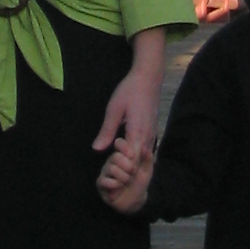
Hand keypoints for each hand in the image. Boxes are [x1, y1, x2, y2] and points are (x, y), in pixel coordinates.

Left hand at [92, 26, 167, 169]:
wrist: (148, 77)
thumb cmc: (130, 90)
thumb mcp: (114, 109)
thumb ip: (107, 131)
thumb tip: (96, 150)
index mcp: (137, 133)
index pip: (131, 162)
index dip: (121, 169)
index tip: (109, 169)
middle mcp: (148, 137)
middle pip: (138, 164)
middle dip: (125, 170)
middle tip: (110, 171)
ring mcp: (152, 135)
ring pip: (143, 158)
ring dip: (131, 164)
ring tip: (116, 166)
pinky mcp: (153, 132)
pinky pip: (145, 150)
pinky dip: (136, 156)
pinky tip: (126, 156)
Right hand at [98, 141, 153, 215]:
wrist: (136, 200)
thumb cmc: (139, 182)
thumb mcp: (147, 169)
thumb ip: (147, 158)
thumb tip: (143, 147)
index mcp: (123, 154)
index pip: (119, 143)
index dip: (125, 148)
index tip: (133, 156)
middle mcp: (112, 161)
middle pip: (115, 156)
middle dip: (128, 167)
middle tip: (133, 173)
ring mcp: (105, 171)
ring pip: (111, 168)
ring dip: (123, 178)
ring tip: (126, 182)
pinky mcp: (101, 183)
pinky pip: (104, 180)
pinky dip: (115, 185)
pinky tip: (118, 187)